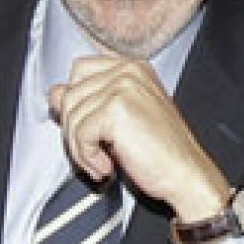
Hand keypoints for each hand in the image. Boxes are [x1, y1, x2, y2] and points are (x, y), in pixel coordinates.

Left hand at [48, 56, 230, 227]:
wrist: (188, 175)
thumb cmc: (162, 153)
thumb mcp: (119, 121)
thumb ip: (89, 101)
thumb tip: (55, 93)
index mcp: (132, 68)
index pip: (79, 70)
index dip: (75, 103)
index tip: (86, 130)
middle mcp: (128, 70)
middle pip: (71, 93)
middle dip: (74, 131)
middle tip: (93, 154)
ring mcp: (123, 86)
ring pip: (71, 115)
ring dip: (80, 149)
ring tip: (101, 163)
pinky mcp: (117, 108)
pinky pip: (80, 133)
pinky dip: (87, 157)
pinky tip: (107, 167)